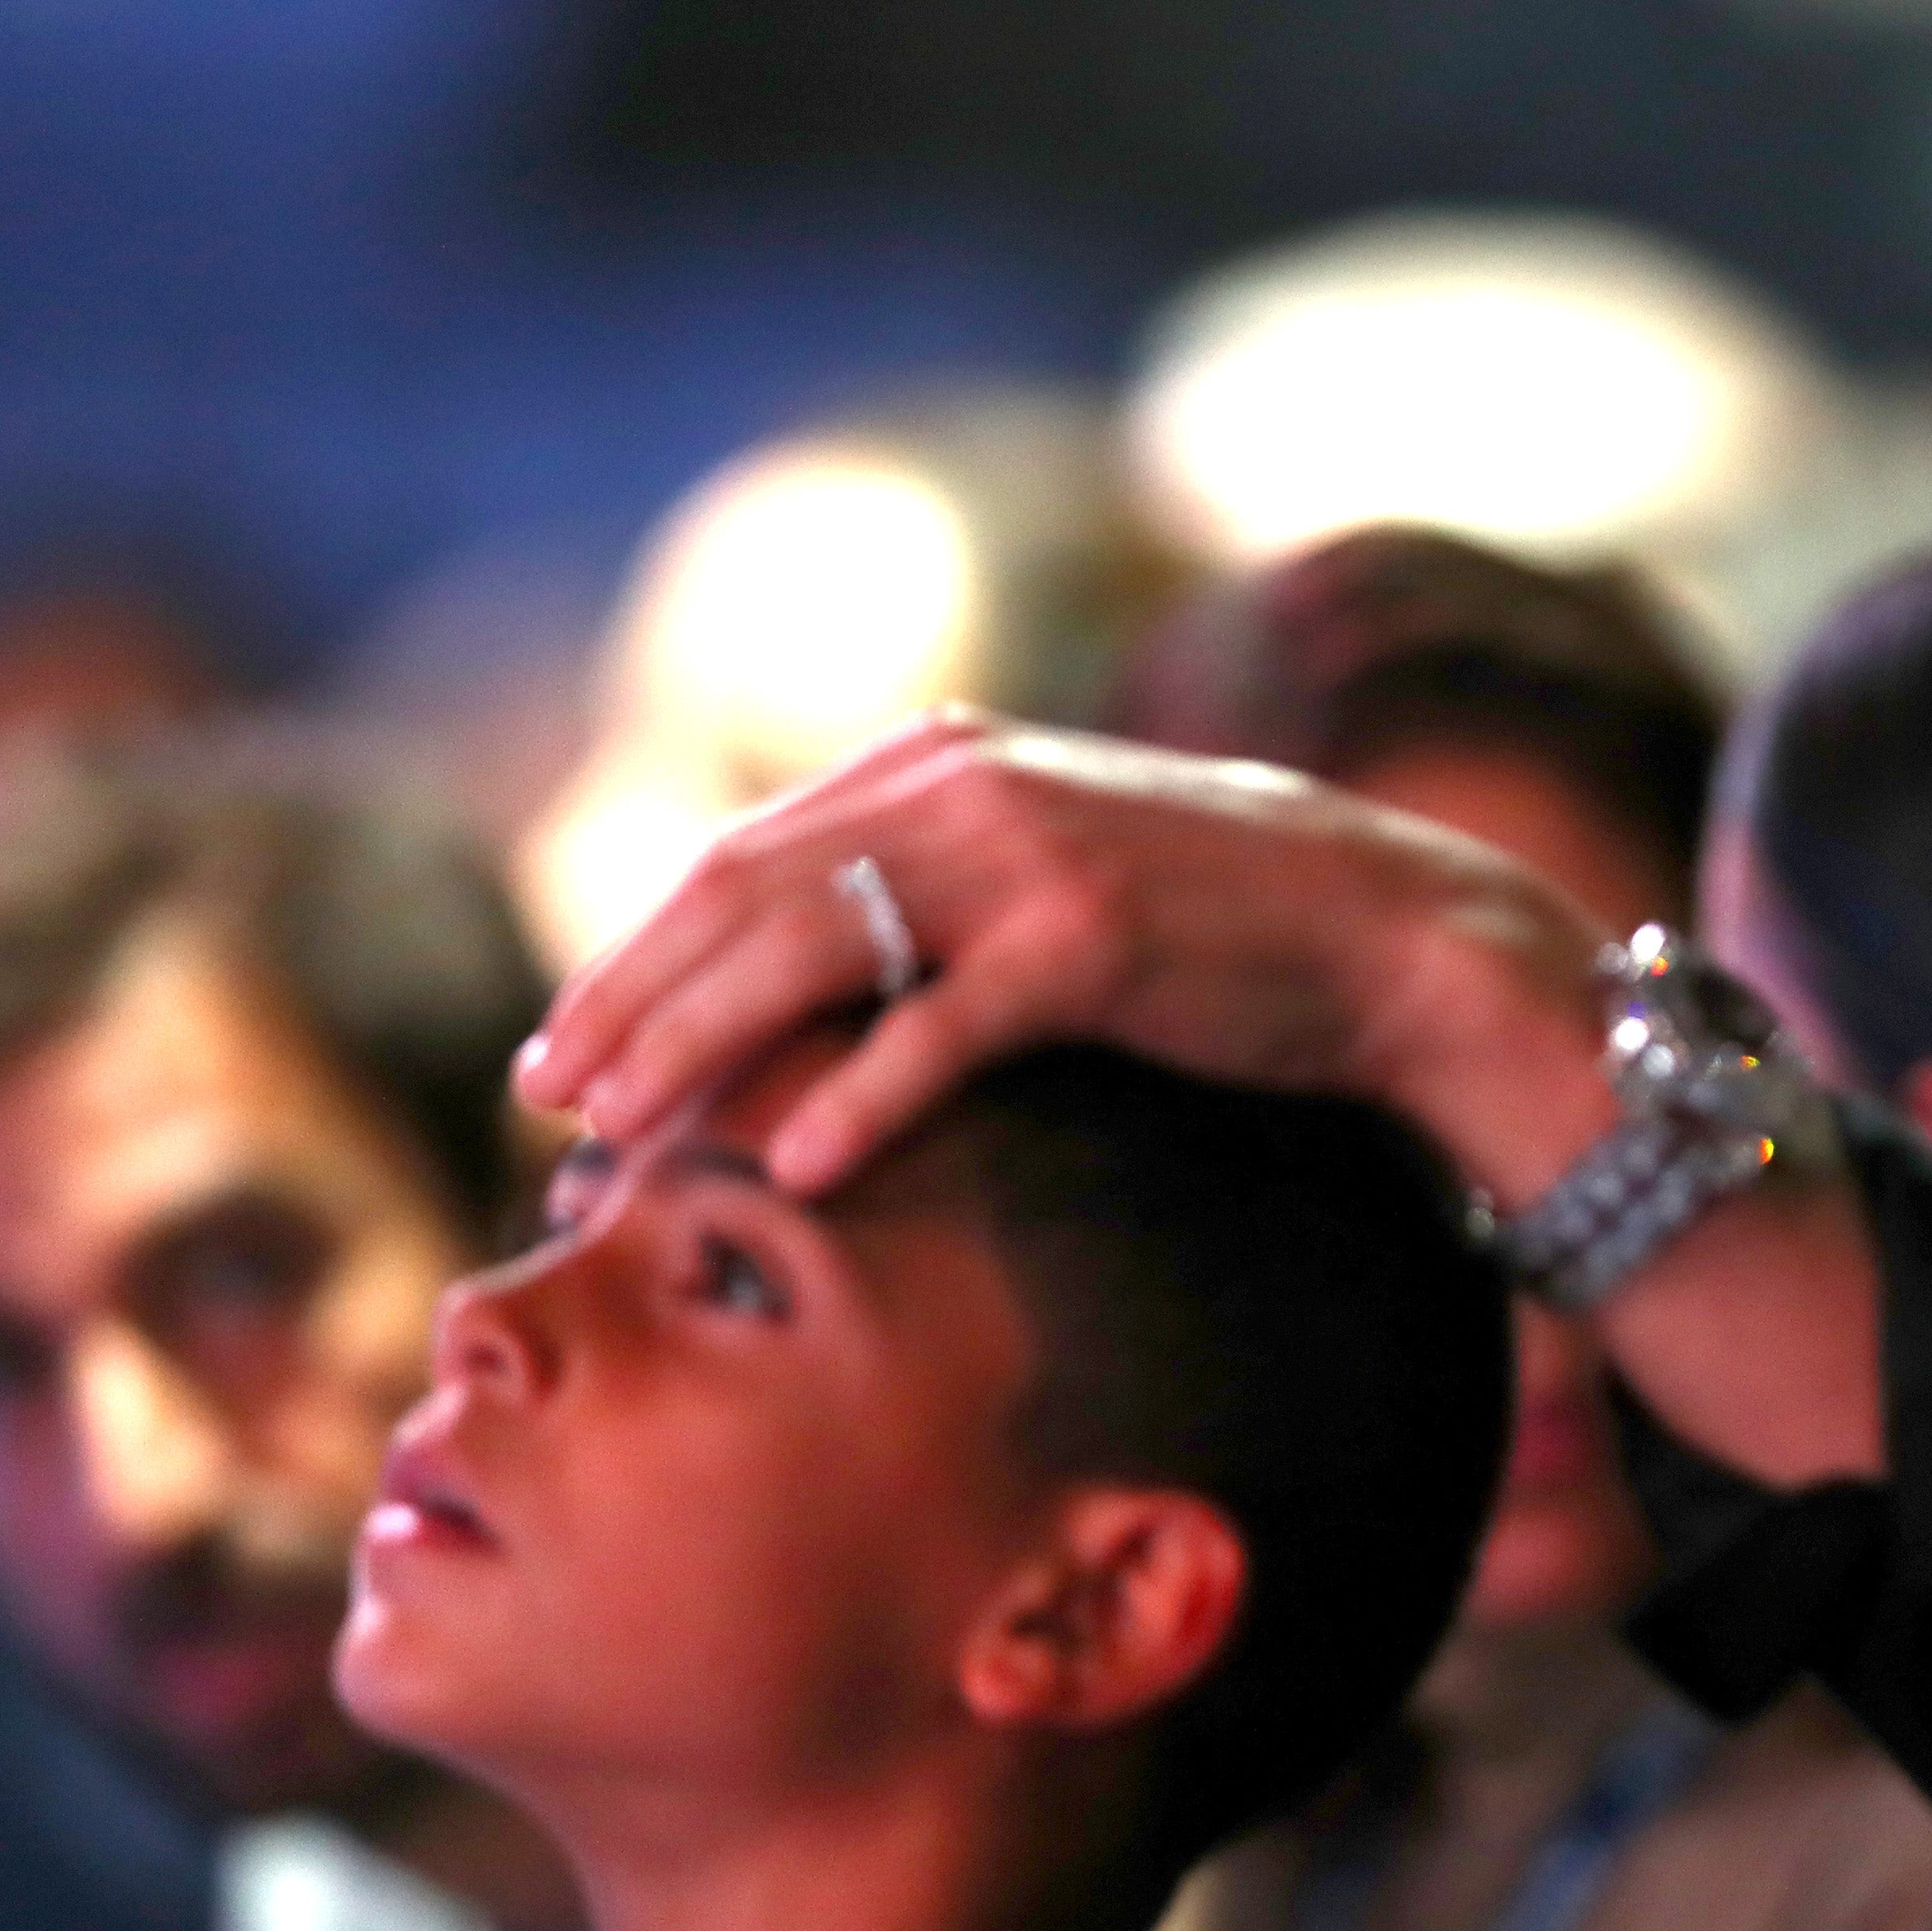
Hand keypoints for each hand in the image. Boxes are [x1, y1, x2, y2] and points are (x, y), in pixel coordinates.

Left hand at [517, 711, 1621, 1201]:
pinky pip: (940, 1026)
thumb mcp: (1047, 871)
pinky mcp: (1086, 940)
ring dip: (698, 1044)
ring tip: (620, 1132)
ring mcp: (1024, 858)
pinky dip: (859, 1097)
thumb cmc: (1217, 924)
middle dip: (628, 1000)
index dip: (636, 951)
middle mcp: (964, 787)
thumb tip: (798, 970)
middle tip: (546, 1100)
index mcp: (940, 762)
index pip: (741, 855)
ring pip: (809, 949)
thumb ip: (930, 885)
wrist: (1385, 930)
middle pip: (742, 893)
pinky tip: (796, 1168)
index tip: (562, 1043)